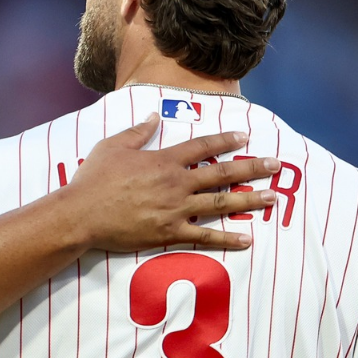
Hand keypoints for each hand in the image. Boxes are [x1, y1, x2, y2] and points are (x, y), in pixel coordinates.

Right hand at [63, 114, 280, 251]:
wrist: (81, 214)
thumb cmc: (93, 180)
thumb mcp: (113, 146)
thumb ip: (138, 131)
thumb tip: (154, 117)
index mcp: (164, 161)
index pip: (202, 147)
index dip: (225, 140)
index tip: (244, 136)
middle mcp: (176, 184)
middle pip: (222, 174)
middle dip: (252, 168)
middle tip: (276, 165)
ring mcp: (176, 210)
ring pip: (221, 204)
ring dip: (249, 200)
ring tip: (272, 198)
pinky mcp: (170, 233)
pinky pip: (205, 237)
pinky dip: (227, 239)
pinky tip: (247, 240)